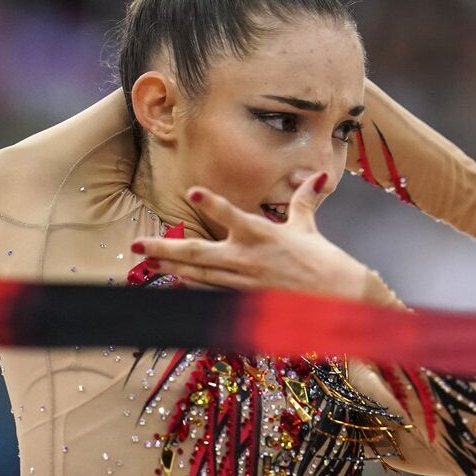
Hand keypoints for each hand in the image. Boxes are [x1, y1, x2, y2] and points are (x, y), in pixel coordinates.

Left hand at [131, 174, 384, 303]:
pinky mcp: (247, 299)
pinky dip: (194, 286)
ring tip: (148, 261)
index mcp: (263, 234)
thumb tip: (318, 176)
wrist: (336, 297)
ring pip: (199, 274)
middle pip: (199, 253)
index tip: (193, 191)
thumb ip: (305, 200)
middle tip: (139, 245)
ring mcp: (244, 281)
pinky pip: (213, 292)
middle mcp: (248, 258)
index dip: (213, 203)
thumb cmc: (323, 260)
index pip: (234, 216)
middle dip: (166, 248)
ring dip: (172, 268)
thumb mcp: (308, 226)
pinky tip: (177, 281)